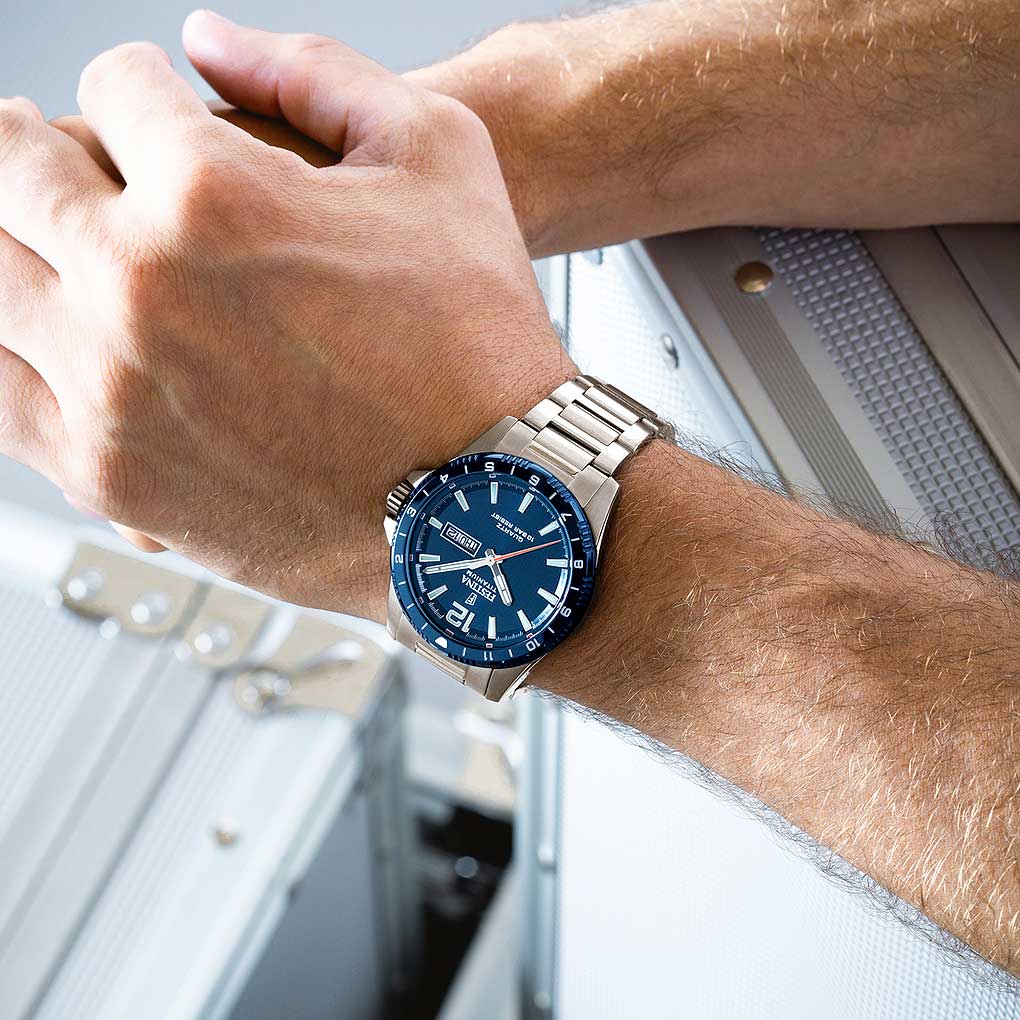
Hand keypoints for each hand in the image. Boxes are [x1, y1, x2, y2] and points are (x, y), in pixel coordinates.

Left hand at [0, 12, 575, 618]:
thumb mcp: (438, 156)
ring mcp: (112, 390)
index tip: (155, 110)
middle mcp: (139, 289)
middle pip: (13, 169)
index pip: (113, 87)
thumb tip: (210, 39)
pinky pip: (1, 388)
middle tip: (50, 152)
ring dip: (17, 243)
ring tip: (58, 245)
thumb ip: (314, 69)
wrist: (487, 501)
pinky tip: (53, 335)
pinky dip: (15, 346)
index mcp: (214, 194)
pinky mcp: (109, 475)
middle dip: (37, 147)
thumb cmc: (478, 347)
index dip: (142, 87)